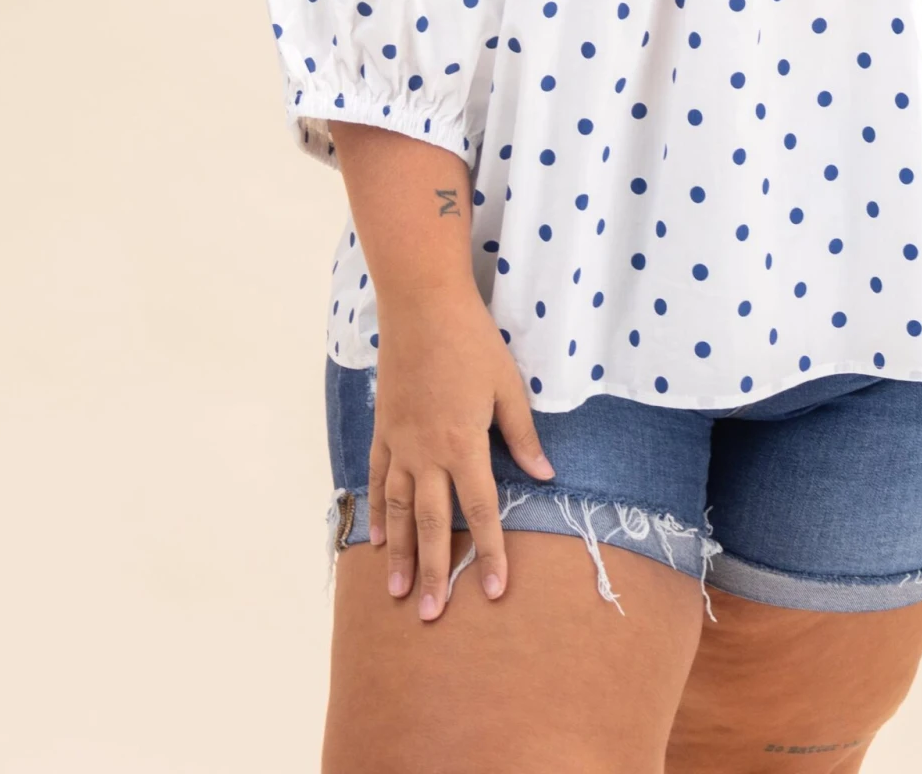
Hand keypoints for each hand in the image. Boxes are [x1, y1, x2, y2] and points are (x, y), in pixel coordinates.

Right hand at [368, 289, 555, 619]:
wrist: (421, 305)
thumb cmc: (472, 341)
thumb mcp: (508, 386)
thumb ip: (522, 436)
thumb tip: (545, 476)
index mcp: (463, 443)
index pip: (479, 510)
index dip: (490, 552)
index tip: (495, 591)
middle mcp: (426, 452)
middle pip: (431, 523)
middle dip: (435, 572)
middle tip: (431, 615)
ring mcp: (399, 442)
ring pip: (397, 510)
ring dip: (400, 555)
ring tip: (398, 592)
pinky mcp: (384, 429)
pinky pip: (377, 479)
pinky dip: (377, 512)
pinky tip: (378, 540)